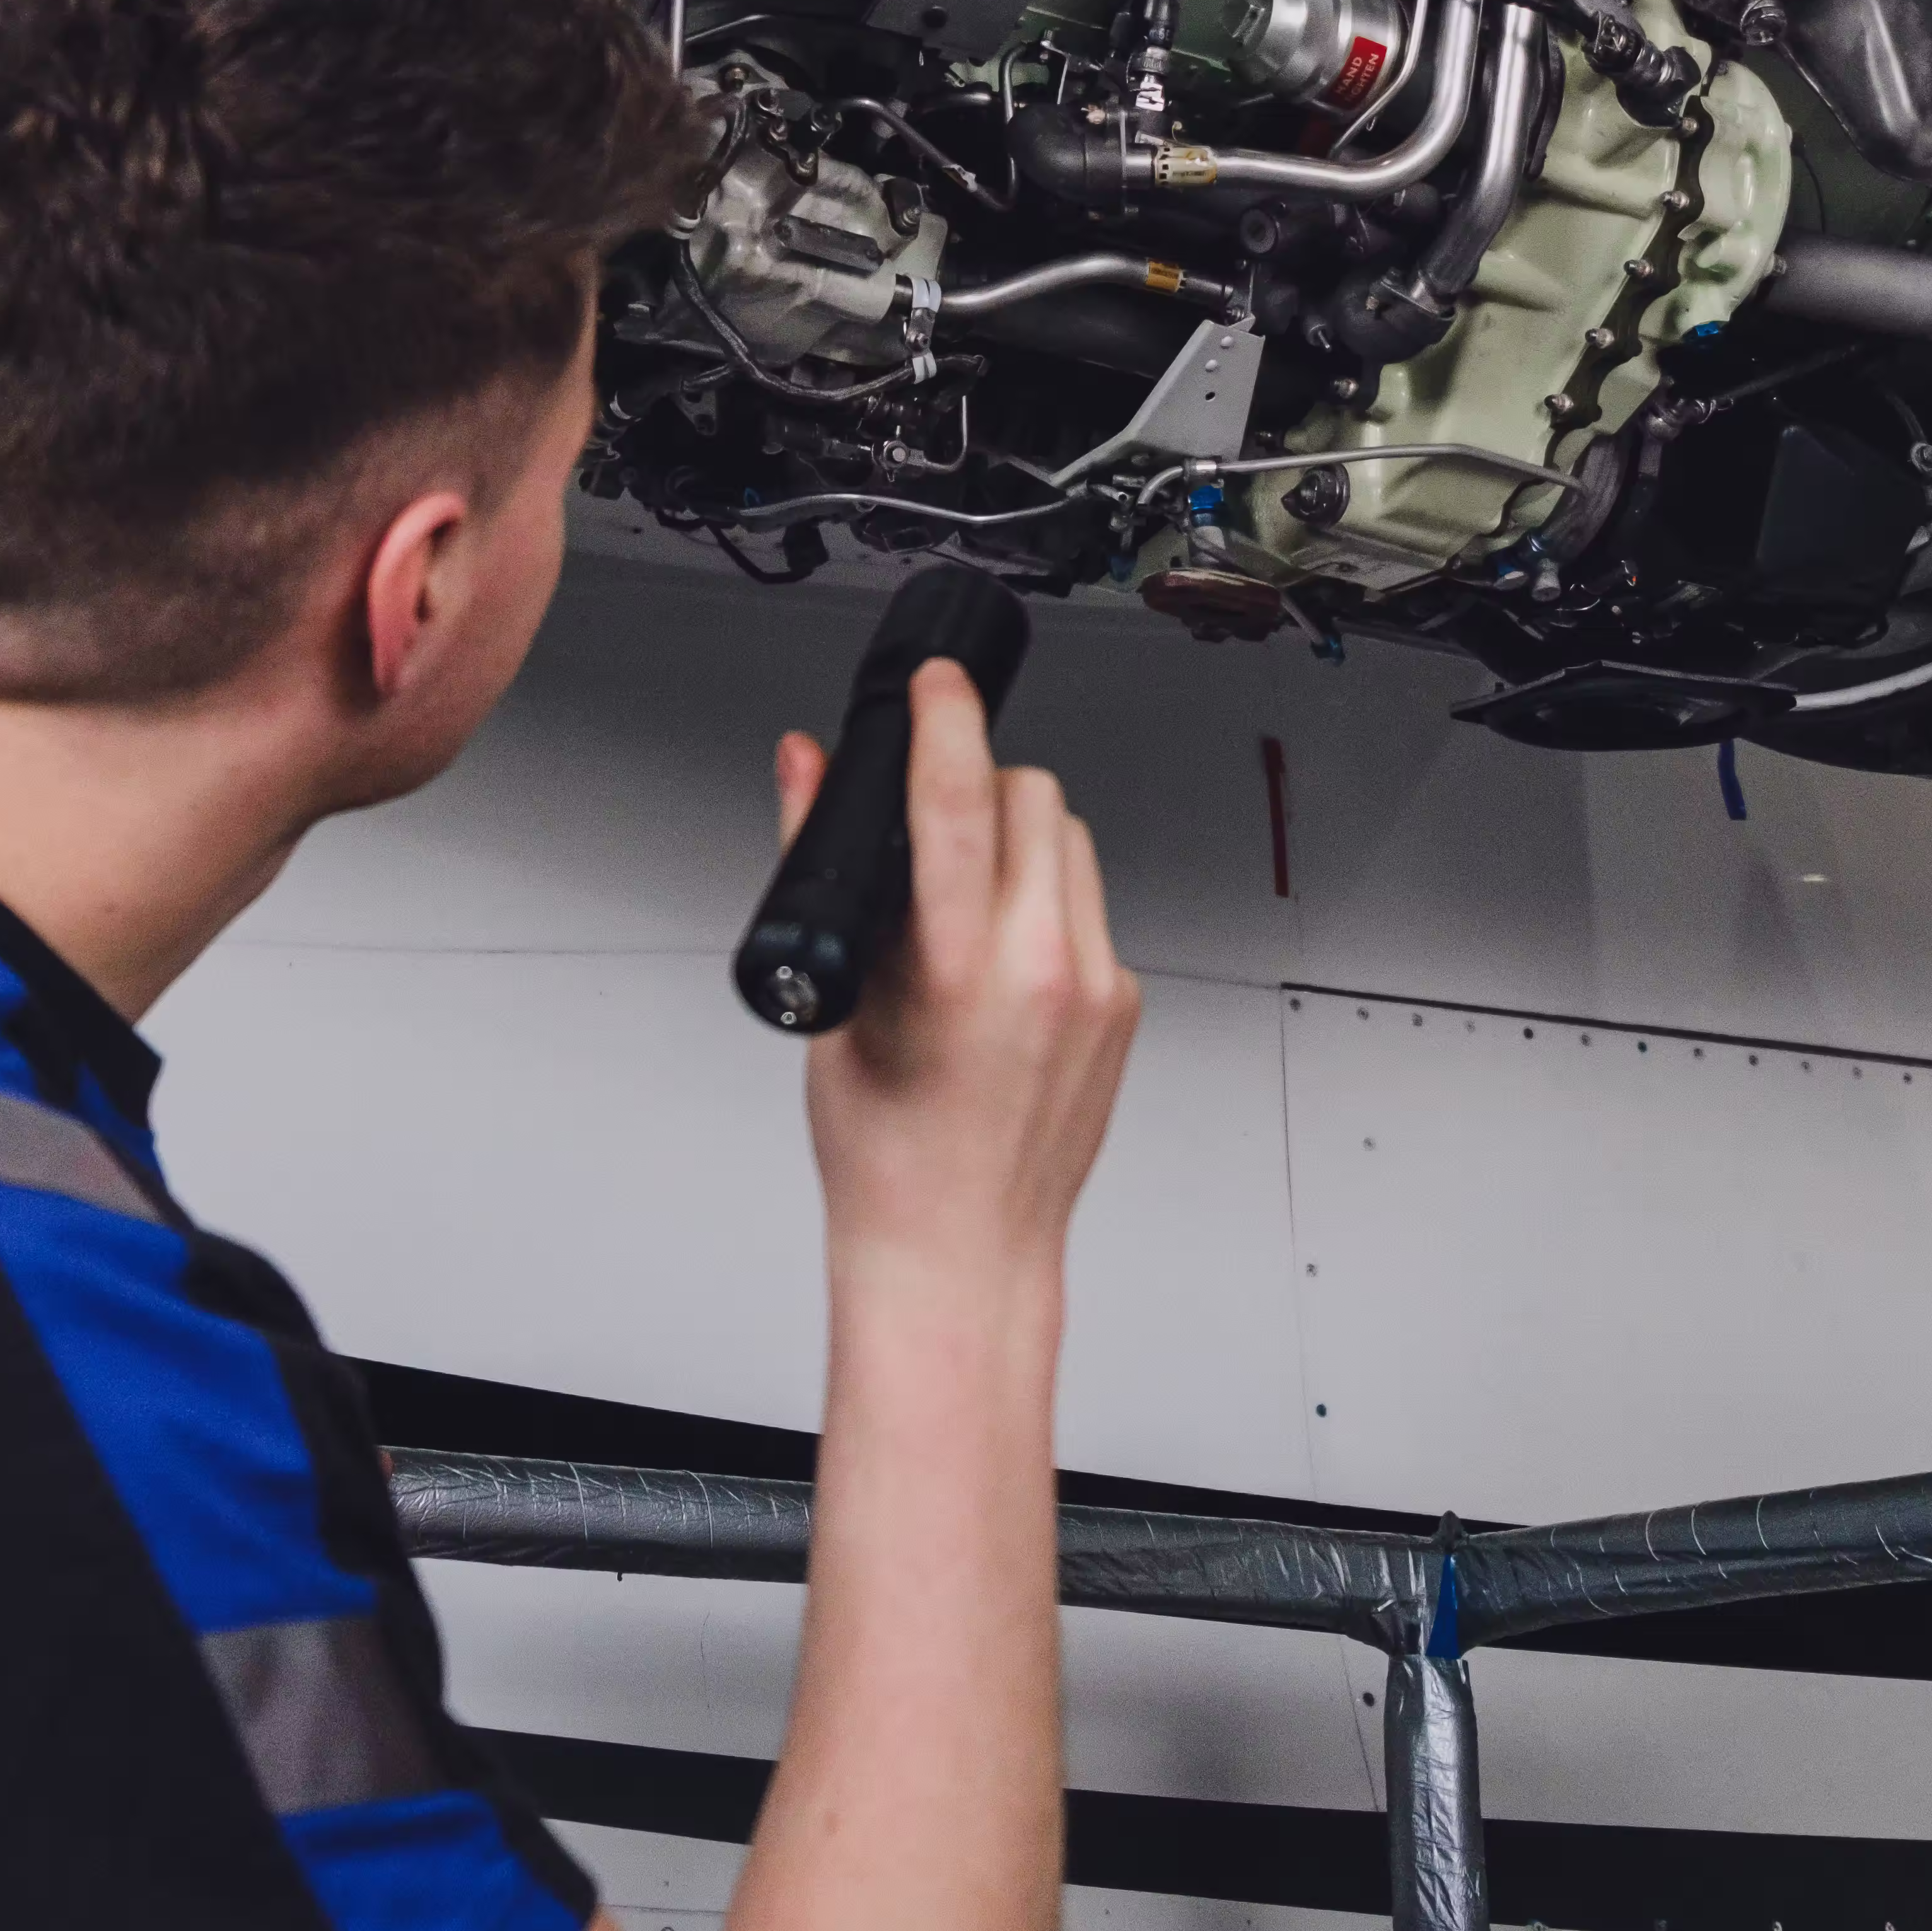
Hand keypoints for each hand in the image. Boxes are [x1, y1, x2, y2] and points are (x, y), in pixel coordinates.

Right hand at [772, 661, 1137, 1296]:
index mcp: (957, 970)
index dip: (947, 717)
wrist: (962, 1249)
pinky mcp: (1125, 1002)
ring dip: (1020, 837)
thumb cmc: (886, 1150)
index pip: (960, 797)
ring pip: (1070, 840)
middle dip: (980, 783)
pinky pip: (1089, 904)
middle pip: (1032, 796)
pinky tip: (1002, 956)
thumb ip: (824, 864)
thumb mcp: (833, 1002)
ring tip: (964, 898)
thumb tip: (806, 765)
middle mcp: (1042, 969)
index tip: (938, 681)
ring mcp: (1096, 986)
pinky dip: (1047, 900)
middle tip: (934, 823)